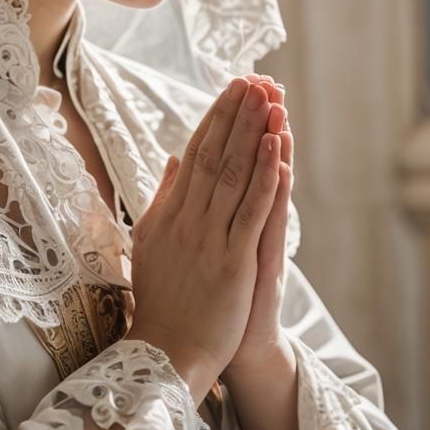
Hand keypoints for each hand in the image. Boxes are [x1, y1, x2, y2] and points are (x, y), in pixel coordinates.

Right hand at [126, 79, 280, 405]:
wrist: (167, 351)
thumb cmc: (162, 298)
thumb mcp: (153, 242)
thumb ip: (164, 199)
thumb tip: (173, 160)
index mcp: (170, 212)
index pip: (196, 152)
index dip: (216, 117)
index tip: (232, 87)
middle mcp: (187, 218)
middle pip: (215, 154)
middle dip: (236, 114)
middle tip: (253, 77)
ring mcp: (209, 238)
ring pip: (234, 174)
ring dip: (253, 132)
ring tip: (267, 97)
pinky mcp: (232, 260)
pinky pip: (251, 211)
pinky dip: (265, 177)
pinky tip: (276, 147)